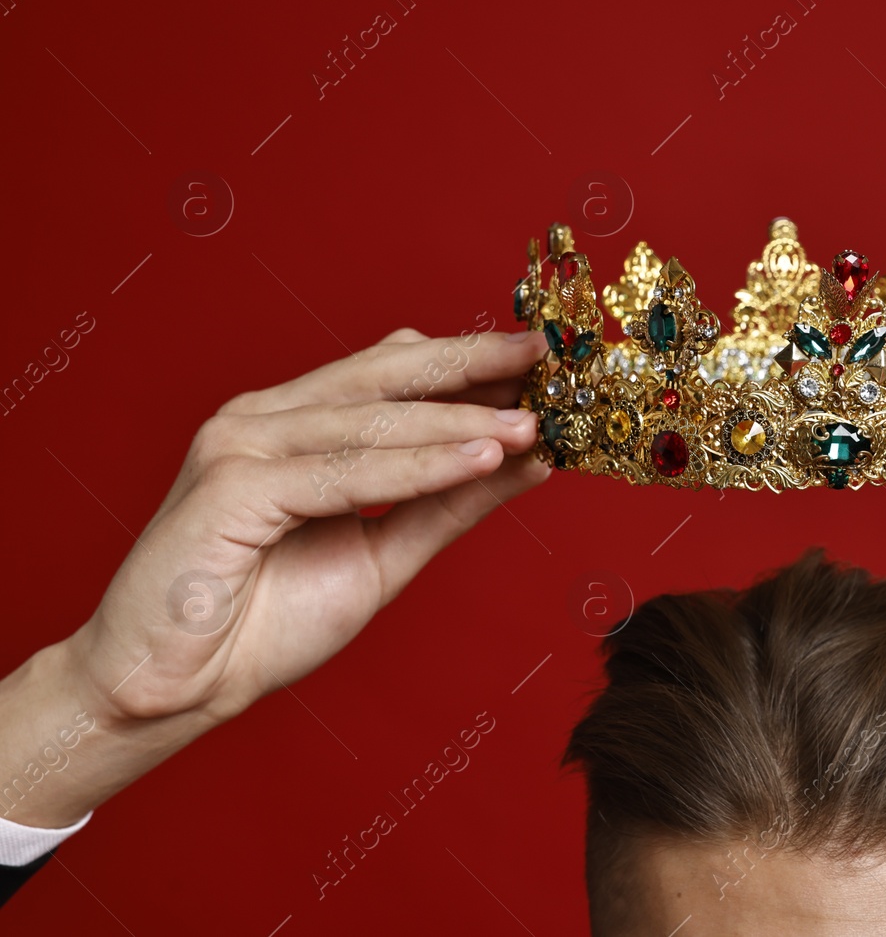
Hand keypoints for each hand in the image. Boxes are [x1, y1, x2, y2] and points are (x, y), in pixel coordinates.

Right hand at [0, 325, 548, 826]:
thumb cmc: (264, 620)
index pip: (392, 374)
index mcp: (294, 423)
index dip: (468, 363)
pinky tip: (480, 459)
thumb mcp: (383, 554)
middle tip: (547, 357)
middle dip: (472, 364)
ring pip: (373, 421)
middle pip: (385, 375)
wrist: (175, 690)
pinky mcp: (231, 486)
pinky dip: (418, 467)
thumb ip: (449, 503)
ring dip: (460, 420)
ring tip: (532, 422)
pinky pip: (345, 473)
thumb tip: (529, 458)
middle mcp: (266, 418)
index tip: (543, 360)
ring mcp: (242, 444)